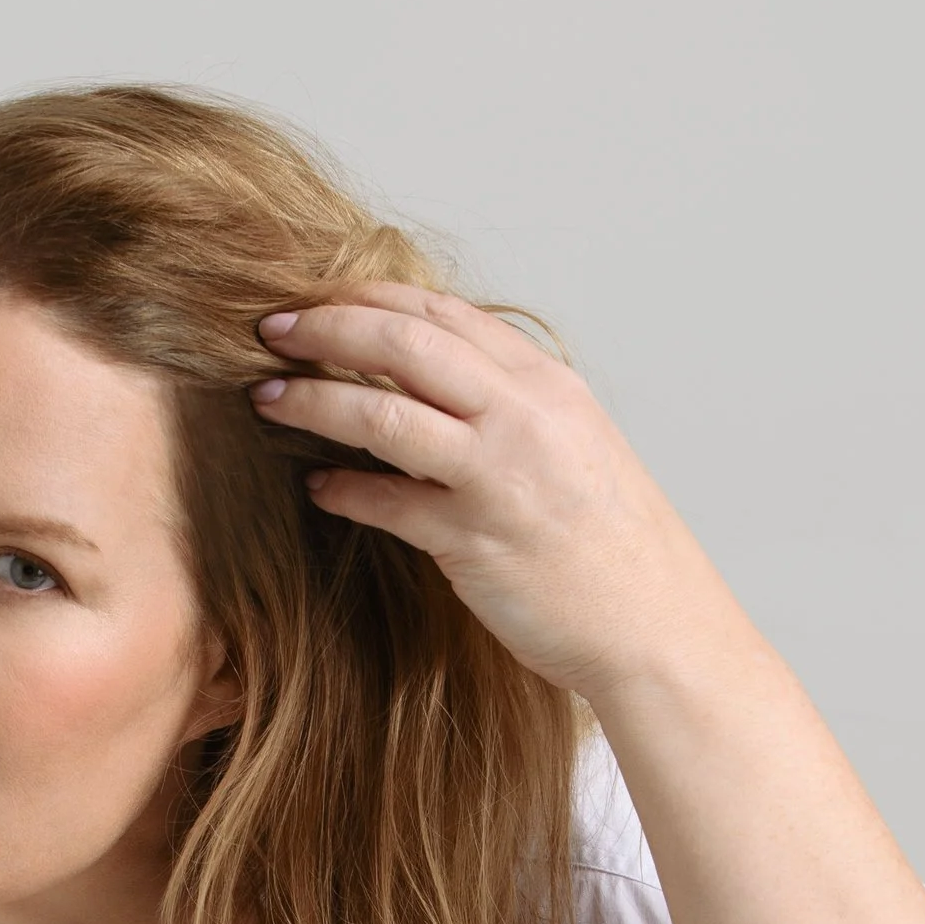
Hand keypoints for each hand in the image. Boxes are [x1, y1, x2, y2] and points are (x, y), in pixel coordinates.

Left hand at [250, 284, 714, 701]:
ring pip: (384, 411)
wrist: (656, 626)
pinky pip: (388, 502)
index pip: (444, 313)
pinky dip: (343, 489)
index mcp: (546, 385)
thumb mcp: (575, 448)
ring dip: (315, 398)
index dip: (372, 297)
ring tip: (268, 397)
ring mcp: (498, 476)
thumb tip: (439, 386)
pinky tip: (317, 486)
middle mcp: (522, 416)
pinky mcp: (474, 540)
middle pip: (403, 341)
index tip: (321, 299)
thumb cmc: (614, 548)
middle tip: (271, 328)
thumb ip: (512, 408)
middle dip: (327, 326)